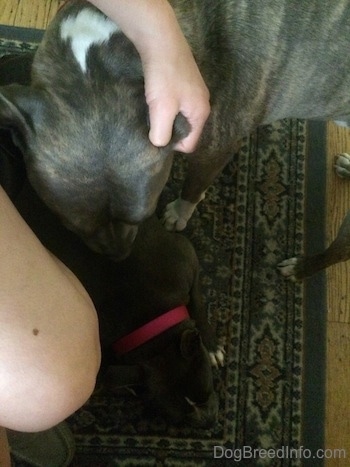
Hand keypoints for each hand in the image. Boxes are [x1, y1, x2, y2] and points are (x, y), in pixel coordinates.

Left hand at [89, 0, 209, 152]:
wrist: (160, 39)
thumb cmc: (164, 76)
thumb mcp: (162, 109)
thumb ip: (162, 133)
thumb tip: (159, 144)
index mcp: (201, 113)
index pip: (190, 144)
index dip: (173, 145)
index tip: (157, 135)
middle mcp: (202, 104)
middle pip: (186, 130)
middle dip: (169, 131)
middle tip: (152, 124)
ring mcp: (194, 92)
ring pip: (180, 117)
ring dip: (166, 118)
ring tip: (152, 110)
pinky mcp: (185, 82)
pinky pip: (176, 104)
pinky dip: (165, 105)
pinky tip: (155, 98)